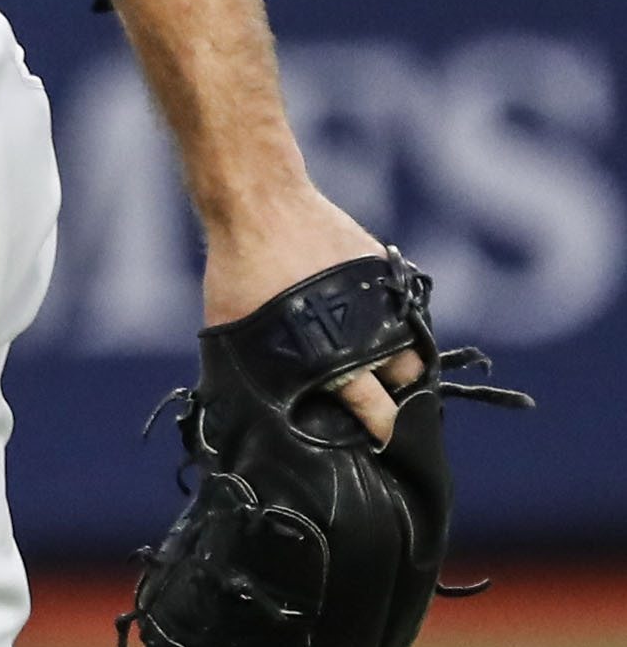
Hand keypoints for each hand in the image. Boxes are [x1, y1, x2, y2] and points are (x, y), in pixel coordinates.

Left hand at [199, 184, 422, 443]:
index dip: (381, 430)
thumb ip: (253, 371)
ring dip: (398, 358)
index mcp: (336, 361)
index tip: (379, 440)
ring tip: (377, 364)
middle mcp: (371, 335)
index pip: (378, 412)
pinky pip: (398, 308)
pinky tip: (366, 321)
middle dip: (397, 395)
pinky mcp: (387, 270)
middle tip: (381, 398)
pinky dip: (388, 319)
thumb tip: (240, 405)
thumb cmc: (240, 274)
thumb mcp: (235, 333)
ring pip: (410, 345)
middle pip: (407, 382)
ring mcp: (385, 300)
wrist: (262, 206)